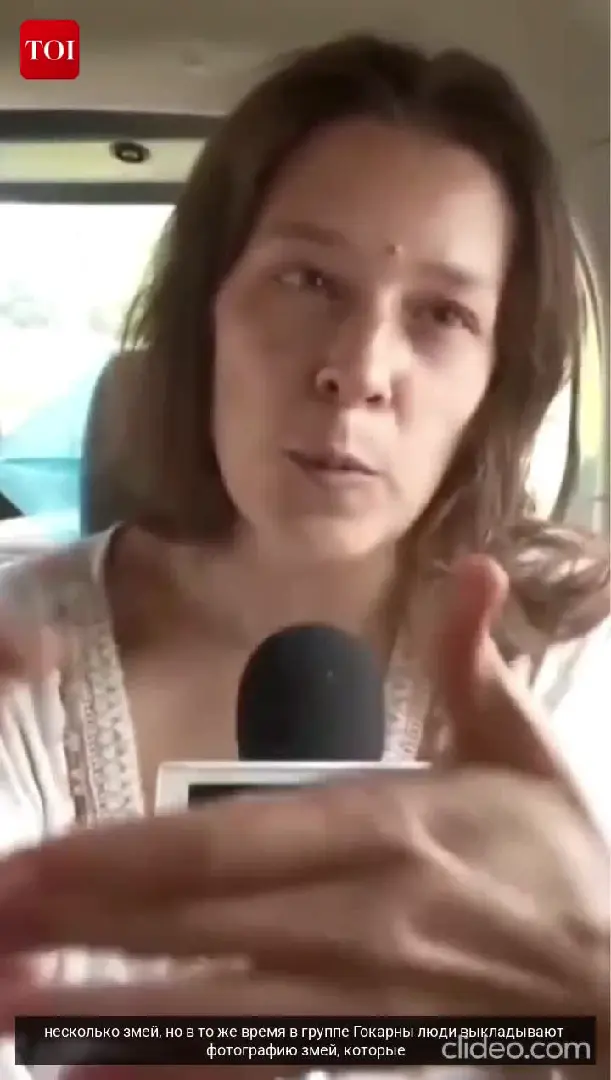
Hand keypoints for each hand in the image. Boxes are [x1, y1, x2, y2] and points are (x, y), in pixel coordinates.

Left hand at [0, 560, 606, 1050]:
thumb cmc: (558, 862)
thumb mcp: (524, 750)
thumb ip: (477, 661)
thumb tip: (476, 567)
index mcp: (384, 826)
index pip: (225, 842)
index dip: (119, 857)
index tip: (30, 862)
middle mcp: (358, 912)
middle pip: (193, 918)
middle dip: (76, 926)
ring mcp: (359, 994)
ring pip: (209, 1006)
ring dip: (101, 1012)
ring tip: (10, 1008)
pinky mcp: (368, 1051)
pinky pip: (260, 1071)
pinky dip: (175, 1077)